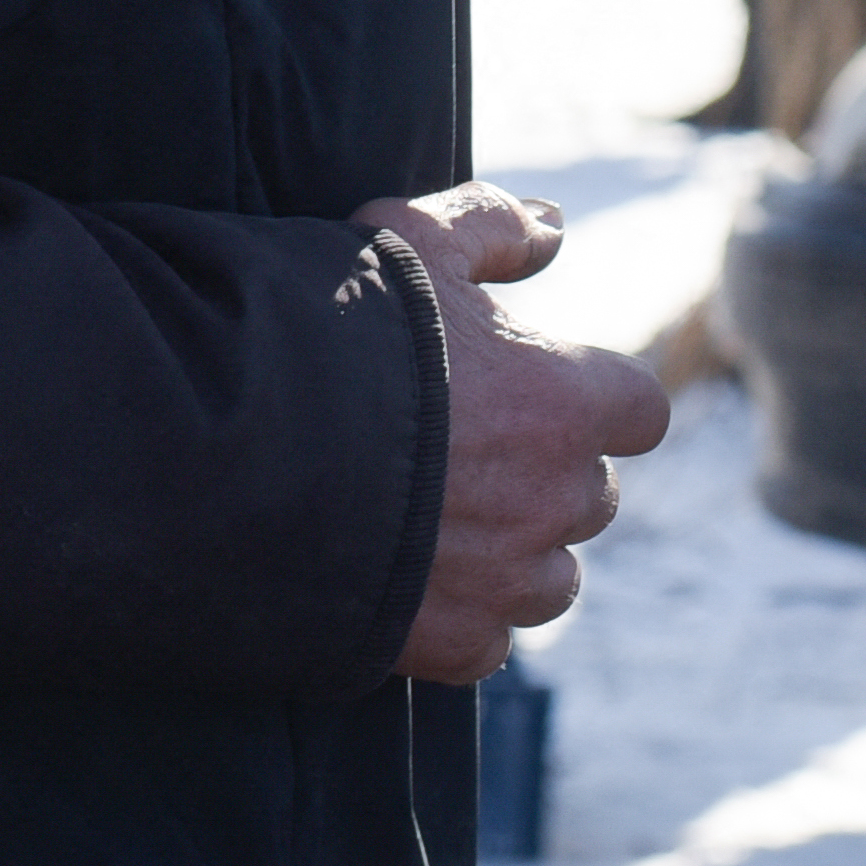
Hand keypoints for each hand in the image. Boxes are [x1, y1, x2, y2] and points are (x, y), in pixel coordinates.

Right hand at [364, 184, 672, 682]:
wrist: (227, 440)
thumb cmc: (322, 325)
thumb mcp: (405, 238)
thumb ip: (491, 224)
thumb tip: (554, 225)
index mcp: (560, 402)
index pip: (637, 408)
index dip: (590, 396)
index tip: (533, 386)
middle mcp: (551, 499)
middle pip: (590, 494)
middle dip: (543, 473)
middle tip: (456, 443)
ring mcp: (503, 580)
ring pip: (553, 579)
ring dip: (514, 552)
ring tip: (433, 517)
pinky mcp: (447, 641)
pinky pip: (489, 641)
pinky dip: (460, 615)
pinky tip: (402, 574)